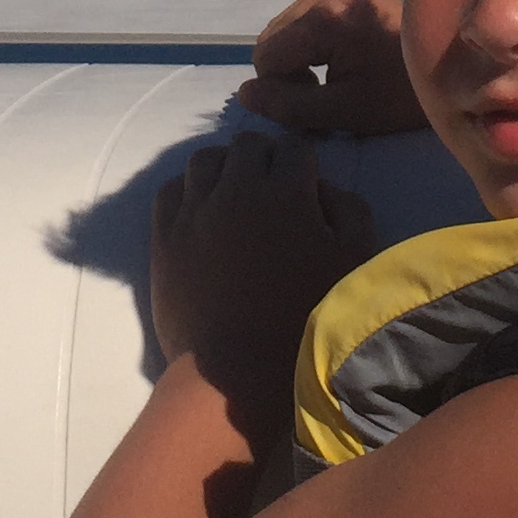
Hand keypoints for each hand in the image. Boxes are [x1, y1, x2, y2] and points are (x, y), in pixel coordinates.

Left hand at [153, 132, 375, 433]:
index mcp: (286, 192)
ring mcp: (193, 211)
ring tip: (234, 195)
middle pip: (247, 144)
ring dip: (223, 167)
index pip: (294, 146)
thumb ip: (351, 213)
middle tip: (273, 190)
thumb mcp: (353, 266)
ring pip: (203, 159)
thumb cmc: (304, 321)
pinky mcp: (164, 237)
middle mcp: (235, 188)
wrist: (236, 372)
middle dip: (264, 157)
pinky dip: (187, 190)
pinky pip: (170, 190)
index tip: (306, 188)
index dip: (303, 162)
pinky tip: (200, 211)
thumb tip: (328, 189)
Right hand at [240, 0, 427, 133]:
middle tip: (326, 99)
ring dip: (298, 64)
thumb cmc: (402, 95)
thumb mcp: (344, 111)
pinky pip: (304, 24)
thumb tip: (244, 93)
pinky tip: (342, 64)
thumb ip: (290, 105)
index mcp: (324, 15)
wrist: (456, 64)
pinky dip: (310, 49)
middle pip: (272, 41)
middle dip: (288, 75)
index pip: (266, 57)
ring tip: (335, 83)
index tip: (318, 107)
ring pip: (285, 33)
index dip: (281, 91)